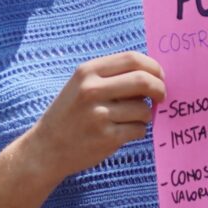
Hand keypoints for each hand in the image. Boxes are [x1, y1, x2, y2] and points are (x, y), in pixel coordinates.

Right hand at [19, 52, 165, 180]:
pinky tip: (122, 132)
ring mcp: (99, 115)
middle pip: (144, 81)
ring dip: (145, 115)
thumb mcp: (82, 85)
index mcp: (87, 71)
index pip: (133, 59)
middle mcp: (91, 90)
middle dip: (160, 89)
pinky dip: (138, 130)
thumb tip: (155, 74)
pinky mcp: (107, 137)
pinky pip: (140, 129)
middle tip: (161, 96)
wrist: (45, 149)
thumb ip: (113, 76)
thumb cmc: (71, 114)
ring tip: (128, 119)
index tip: (160, 77)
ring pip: (144, 109)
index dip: (154, 67)